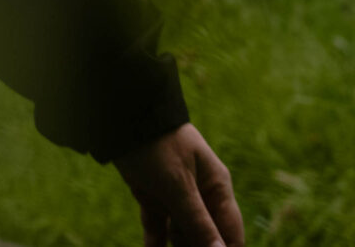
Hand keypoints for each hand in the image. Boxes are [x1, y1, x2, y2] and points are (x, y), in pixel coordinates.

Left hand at [114, 123, 243, 246]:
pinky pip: (158, 231)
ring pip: (182, 237)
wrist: (124, 120)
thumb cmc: (158, 146)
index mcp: (217, 188)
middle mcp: (201, 196)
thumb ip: (199, 223)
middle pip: (207, 239)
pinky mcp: (154, 200)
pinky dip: (156, 245)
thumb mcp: (179, 186)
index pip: (230, 233)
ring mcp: (177, 199)